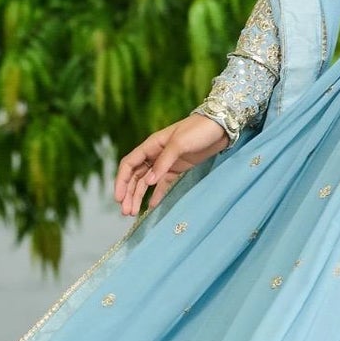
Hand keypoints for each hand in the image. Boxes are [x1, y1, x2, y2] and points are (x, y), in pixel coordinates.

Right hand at [113, 112, 230, 217]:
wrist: (221, 128)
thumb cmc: (198, 130)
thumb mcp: (179, 144)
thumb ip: (164, 162)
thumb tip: (149, 182)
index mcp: (151, 145)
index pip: (129, 164)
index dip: (121, 181)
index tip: (118, 198)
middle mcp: (155, 154)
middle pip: (135, 176)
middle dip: (128, 193)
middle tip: (125, 212)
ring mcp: (166, 162)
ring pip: (146, 182)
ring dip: (138, 196)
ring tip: (133, 213)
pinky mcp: (178, 169)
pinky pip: (163, 184)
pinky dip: (156, 194)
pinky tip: (151, 206)